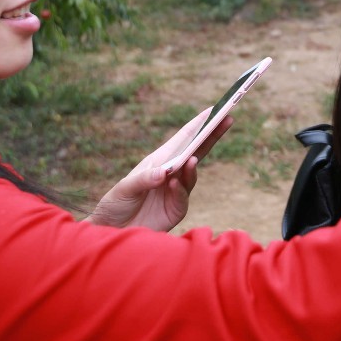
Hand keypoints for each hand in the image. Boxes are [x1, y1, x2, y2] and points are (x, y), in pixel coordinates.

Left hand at [86, 107, 232, 230]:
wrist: (112, 230)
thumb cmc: (116, 203)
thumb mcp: (126, 188)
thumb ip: (145, 179)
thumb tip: (166, 172)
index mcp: (160, 160)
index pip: (183, 138)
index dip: (198, 124)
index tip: (214, 109)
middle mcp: (172, 172)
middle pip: (197, 151)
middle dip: (212, 135)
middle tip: (228, 119)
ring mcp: (176, 190)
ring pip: (192, 174)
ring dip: (192, 166)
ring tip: (191, 158)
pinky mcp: (176, 208)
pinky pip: (182, 196)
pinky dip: (179, 189)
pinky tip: (173, 182)